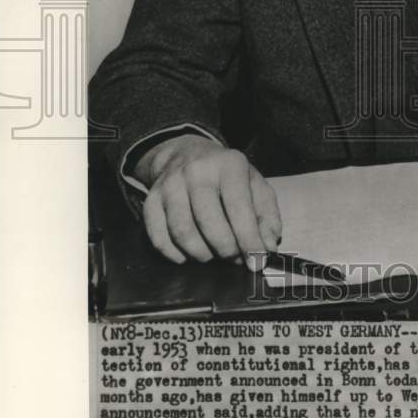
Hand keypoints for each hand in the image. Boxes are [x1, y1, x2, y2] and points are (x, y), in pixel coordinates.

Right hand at [135, 134, 281, 267]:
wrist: (188, 155)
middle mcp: (196, 171)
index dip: (249, 239)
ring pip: (183, 233)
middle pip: (209, 222)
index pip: (238, 207)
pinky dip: (176, 254)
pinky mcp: (150, 200)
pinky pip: (159, 239)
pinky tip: (190, 253)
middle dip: (226, 249)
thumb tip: (266, 248)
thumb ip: (267, 217)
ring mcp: (170, 185)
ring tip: (214, 253)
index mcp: (229, 164)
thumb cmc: (228, 177)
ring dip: (202, 254)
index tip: (256, 262)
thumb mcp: (256, 187)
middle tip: (235, 258)